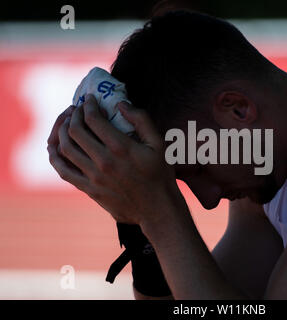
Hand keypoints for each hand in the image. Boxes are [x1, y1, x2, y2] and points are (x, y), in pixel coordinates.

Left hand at [47, 94, 182, 225]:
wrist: (157, 209)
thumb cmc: (160, 174)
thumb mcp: (159, 144)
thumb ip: (141, 120)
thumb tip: (121, 104)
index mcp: (121, 148)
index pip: (93, 119)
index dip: (89, 105)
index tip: (90, 100)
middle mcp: (104, 161)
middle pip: (75, 130)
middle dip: (74, 115)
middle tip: (79, 109)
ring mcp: (94, 177)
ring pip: (65, 148)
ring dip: (62, 130)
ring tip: (68, 123)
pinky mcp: (89, 189)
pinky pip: (63, 170)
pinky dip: (55, 155)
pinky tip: (57, 146)